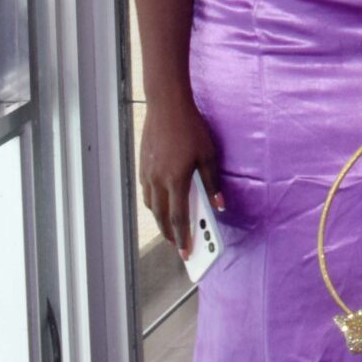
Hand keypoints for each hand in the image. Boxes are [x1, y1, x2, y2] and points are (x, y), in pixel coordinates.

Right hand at [139, 96, 222, 257]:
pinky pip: (146, 192)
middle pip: (161, 216)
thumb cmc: (191, 129)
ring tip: (171, 228)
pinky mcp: (142, 166)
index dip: (183, 237)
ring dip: (160, 220)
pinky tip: (161, 204)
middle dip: (170, 234)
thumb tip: (219, 205)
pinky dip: (154, 203)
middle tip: (179, 246)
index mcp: (175, 180)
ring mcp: (147, 174)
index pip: (178, 217)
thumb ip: (212, 183)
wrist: (166, 107)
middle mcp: (157, 181)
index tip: (187, 253)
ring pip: (151, 205)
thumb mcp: (208, 155)